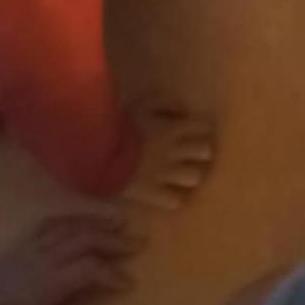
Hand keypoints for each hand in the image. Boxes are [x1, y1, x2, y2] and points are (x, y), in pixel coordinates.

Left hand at [0, 212, 142, 304]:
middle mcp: (47, 258)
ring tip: (120, 222)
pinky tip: (82, 219)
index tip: (129, 284)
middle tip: (140, 242)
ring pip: (72, 226)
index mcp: (52, 283)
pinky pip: (52, 222)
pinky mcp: (22, 241)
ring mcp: (34, 246)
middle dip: (116, 241)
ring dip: (99, 222)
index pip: (91, 270)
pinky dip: (72, 217)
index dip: (114, 274)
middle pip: (87, 240)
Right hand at [124, 96, 216, 212]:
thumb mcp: (142, 104)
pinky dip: (173, 198)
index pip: (202, 127)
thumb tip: (182, 111)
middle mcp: (174, 152)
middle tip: (192, 153)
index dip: (202, 129)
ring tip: (181, 175)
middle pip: (205, 152)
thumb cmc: (121, 126)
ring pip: (194, 177)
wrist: (99, 153)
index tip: (197, 130)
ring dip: (189, 175)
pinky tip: (167, 194)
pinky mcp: (154, 193)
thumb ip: (164, 103)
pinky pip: (175, 201)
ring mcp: (165, 174)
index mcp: (173, 130)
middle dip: (201, 152)